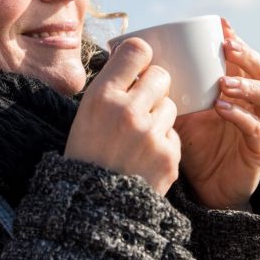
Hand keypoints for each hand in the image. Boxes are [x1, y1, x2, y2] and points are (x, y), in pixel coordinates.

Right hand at [65, 38, 180, 194]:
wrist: (92, 208)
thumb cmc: (87, 154)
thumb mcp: (86, 113)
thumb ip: (111, 85)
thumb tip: (136, 54)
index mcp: (101, 96)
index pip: (137, 50)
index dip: (140, 57)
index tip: (138, 66)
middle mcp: (127, 111)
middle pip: (161, 75)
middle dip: (153, 86)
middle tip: (141, 103)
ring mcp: (151, 135)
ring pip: (170, 105)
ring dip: (159, 116)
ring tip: (138, 136)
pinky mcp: (169, 157)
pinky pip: (173, 134)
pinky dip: (162, 143)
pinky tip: (144, 157)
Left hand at [174, 18, 259, 209]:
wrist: (203, 190)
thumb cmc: (193, 146)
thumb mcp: (179, 111)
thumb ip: (170, 89)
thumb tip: (136, 62)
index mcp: (238, 90)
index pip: (244, 59)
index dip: (237, 40)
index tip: (222, 25)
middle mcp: (254, 105)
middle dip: (248, 56)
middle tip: (227, 46)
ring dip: (248, 85)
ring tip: (223, 82)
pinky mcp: (259, 152)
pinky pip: (257, 131)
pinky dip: (241, 117)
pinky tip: (222, 109)